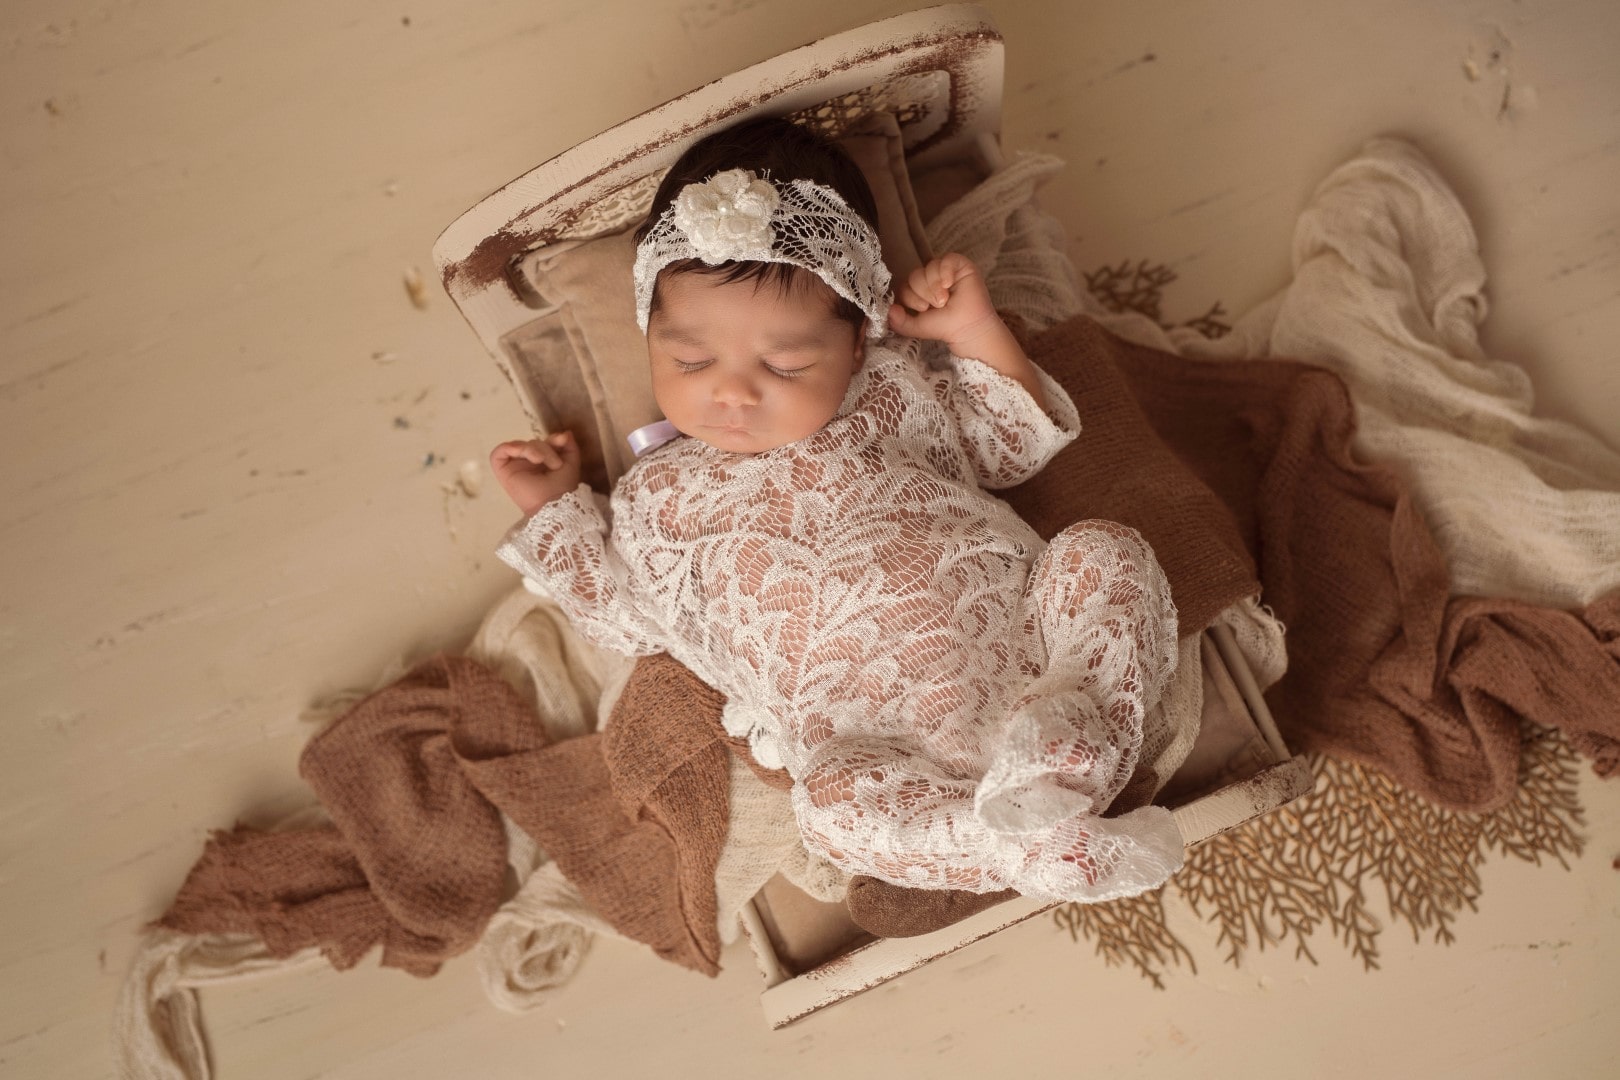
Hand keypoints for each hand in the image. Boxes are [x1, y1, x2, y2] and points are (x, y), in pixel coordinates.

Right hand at [490, 431, 581, 515]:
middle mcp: (525, 464)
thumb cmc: (562, 488)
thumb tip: (565, 433)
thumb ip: (569, 446)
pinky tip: (526, 454)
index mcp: (540, 462)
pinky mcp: (503, 471)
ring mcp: (513, 467)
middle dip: (545, 448)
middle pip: (531, 443)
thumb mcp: (571, 463)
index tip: (561, 441)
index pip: (542, 443)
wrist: (554, 503)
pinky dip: (512, 448)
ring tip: (542, 461)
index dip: (551, 439)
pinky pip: (500, 451)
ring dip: (533, 449)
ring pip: (518, 445)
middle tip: (555, 463)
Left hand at [886, 253, 1008, 354]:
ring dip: (935, 285)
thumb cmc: (945, 327)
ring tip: (945, 299)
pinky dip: (945, 271)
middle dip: (924, 292)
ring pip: (929, 267)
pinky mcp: (961, 265)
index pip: (904, 285)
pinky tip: (949, 284)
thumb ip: (899, 322)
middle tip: (938, 304)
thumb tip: (889, 310)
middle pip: (915, 275)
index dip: (910, 297)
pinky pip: (947, 259)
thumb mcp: (917, 328)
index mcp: (919, 291)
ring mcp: (945, 271)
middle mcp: (931, 279)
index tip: (923, 309)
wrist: (968, 329)